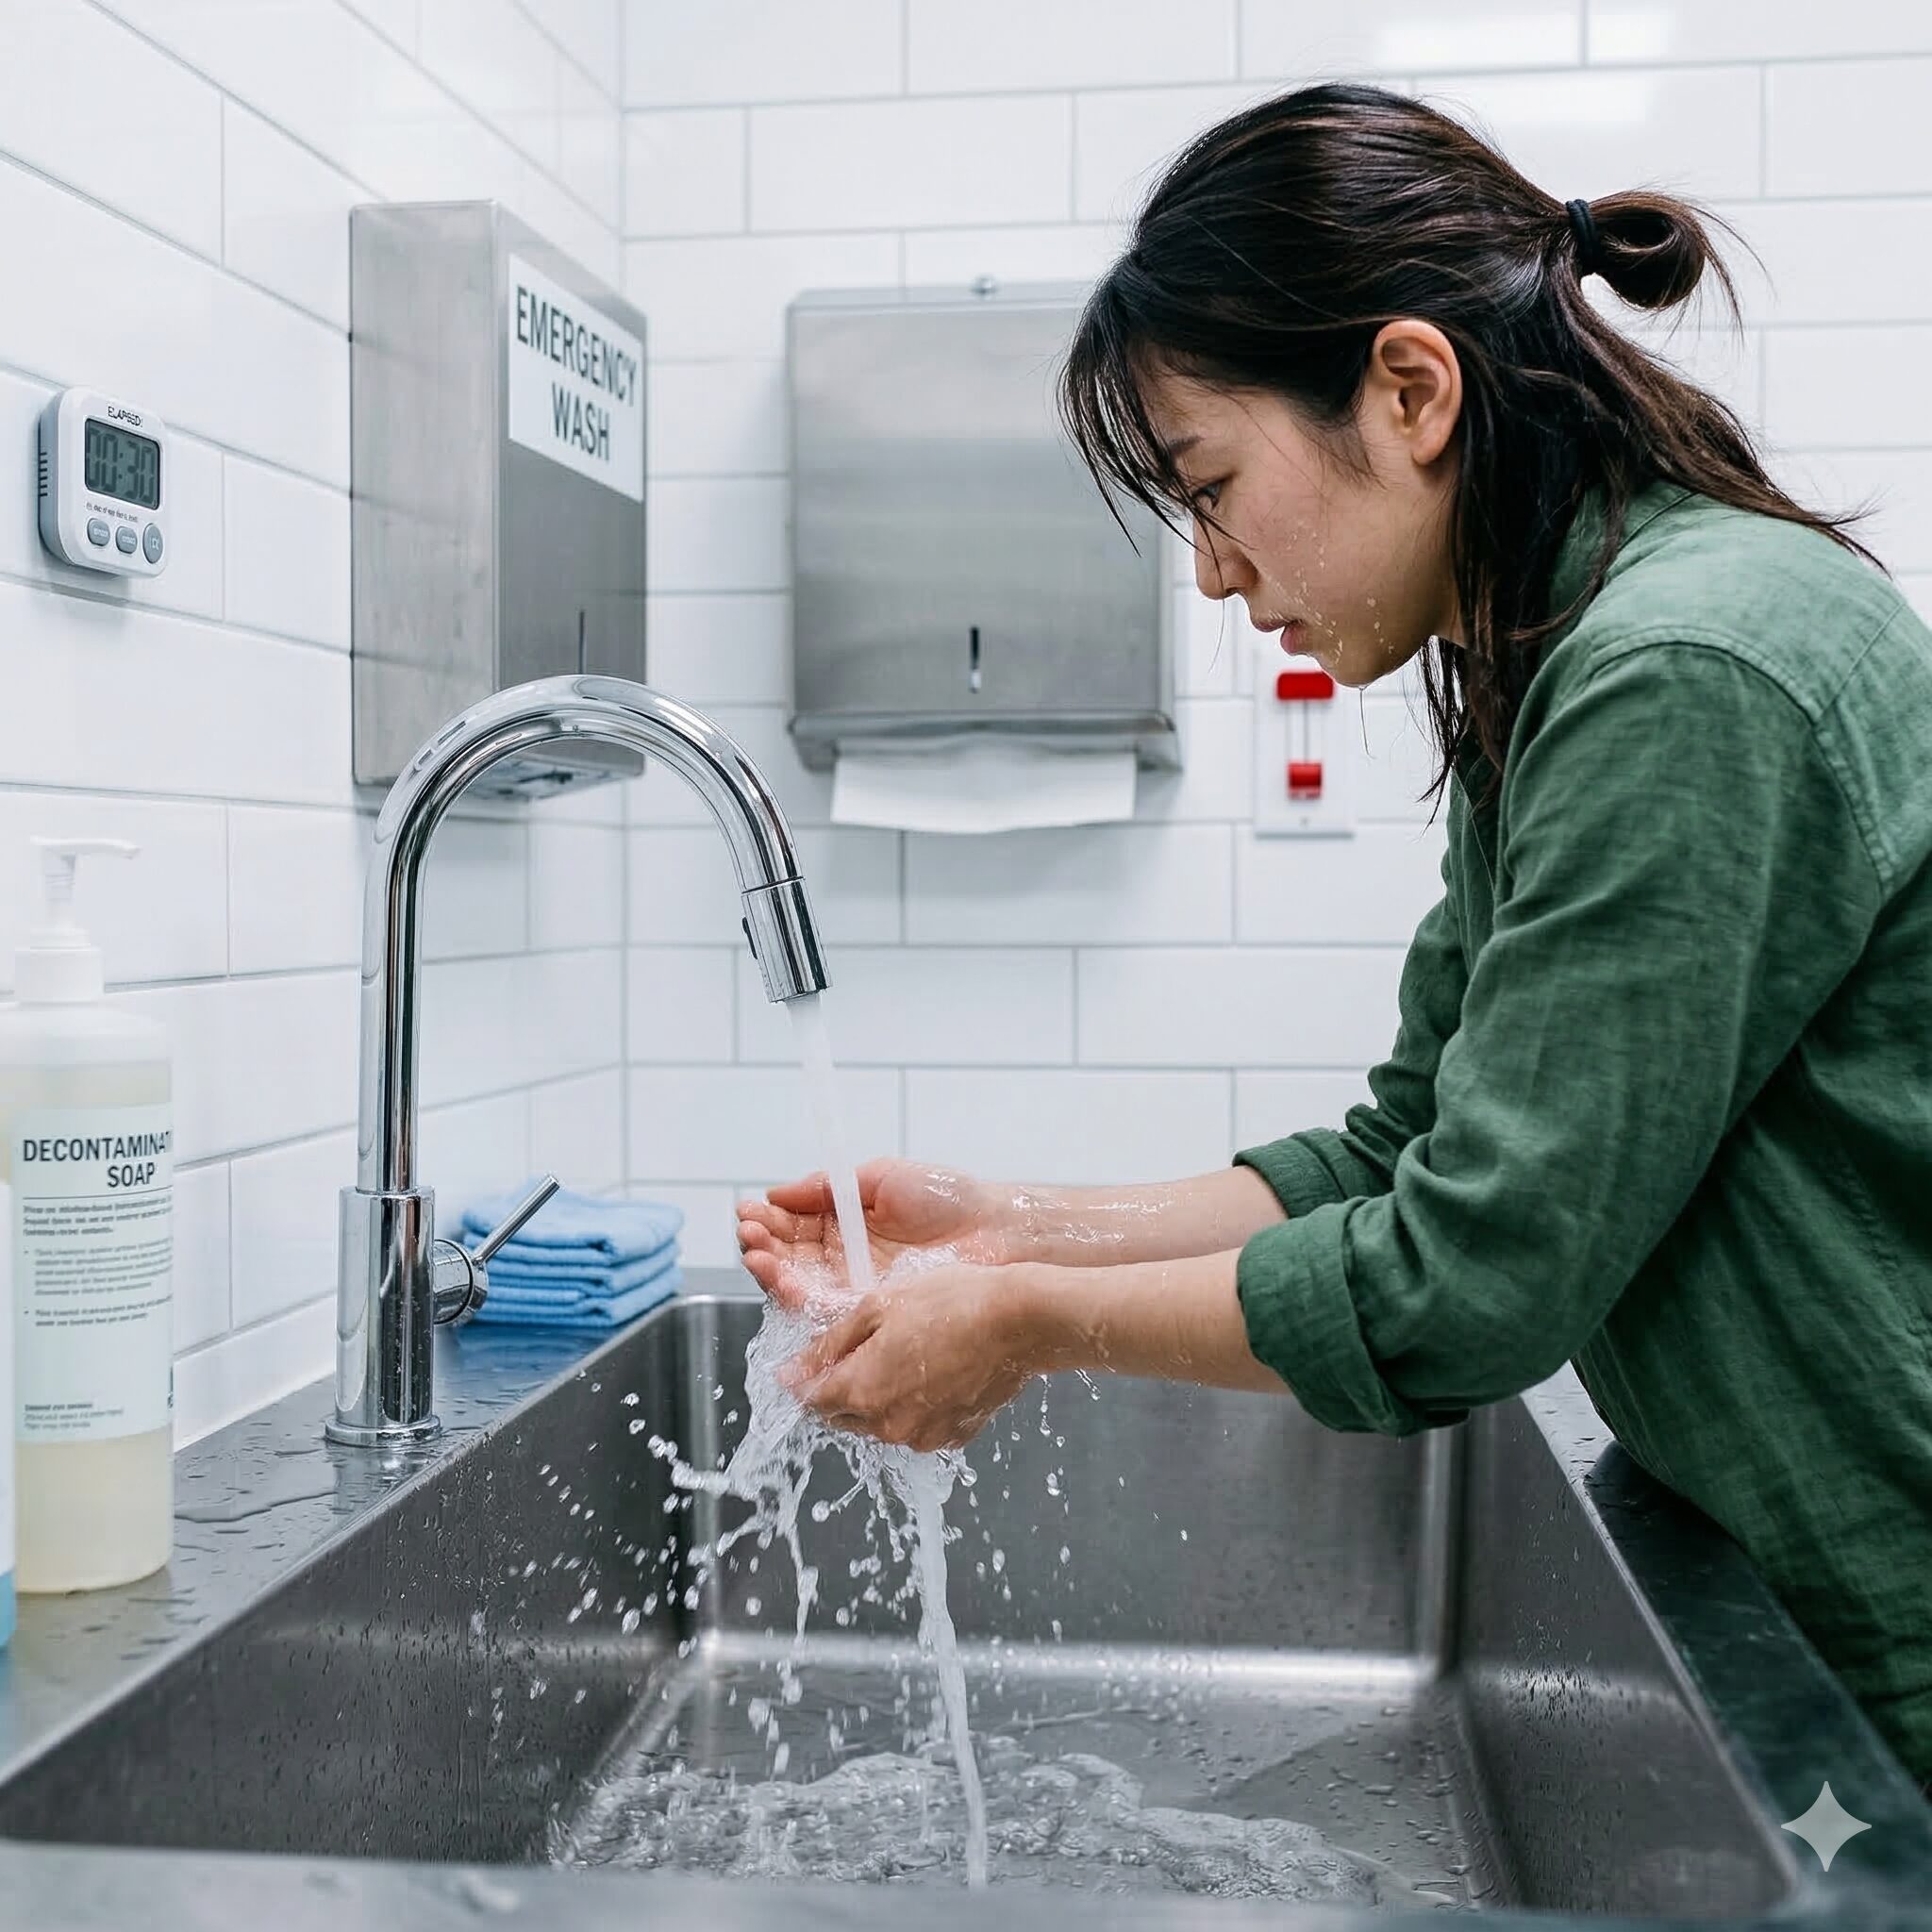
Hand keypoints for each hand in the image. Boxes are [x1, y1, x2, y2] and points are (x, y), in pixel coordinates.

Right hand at [737, 1158, 1014, 1312]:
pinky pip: (824, 1310)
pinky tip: (782, 1278)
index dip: (769, 1220)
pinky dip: (796, 1296)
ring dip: (770, 1271)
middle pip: (790, 1258)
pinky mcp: (869, 1312)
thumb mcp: (880, 1179)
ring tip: (755, 1253)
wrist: (994, 1231)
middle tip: (747, 1232)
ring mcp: (855, 1288)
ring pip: (799, 1285)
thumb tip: (776, 1192)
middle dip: (762, 1245)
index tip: (748, 1210)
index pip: (795, 1226)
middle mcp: (845, 1260)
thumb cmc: (947, 1198)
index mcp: (846, 1225)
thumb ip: (826, 1187)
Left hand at [780, 1262, 1039, 1451]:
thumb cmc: (952, 1302)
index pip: (810, 1400)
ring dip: (879, 1396)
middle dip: (841, 1387)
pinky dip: (915, 1405)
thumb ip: (829, 1344)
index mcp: (862, 1391)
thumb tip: (791, 1372)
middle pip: (842, 1416)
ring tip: (906, 1352)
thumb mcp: (878, 1306)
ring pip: (880, 1423)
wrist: (1020, 1320)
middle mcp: (888, 1425)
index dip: (806, 1378)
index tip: (810, 1361)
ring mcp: (924, 1436)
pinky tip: (934, 1369)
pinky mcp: (954, 1436)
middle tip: (864, 1348)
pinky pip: (917, 1426)